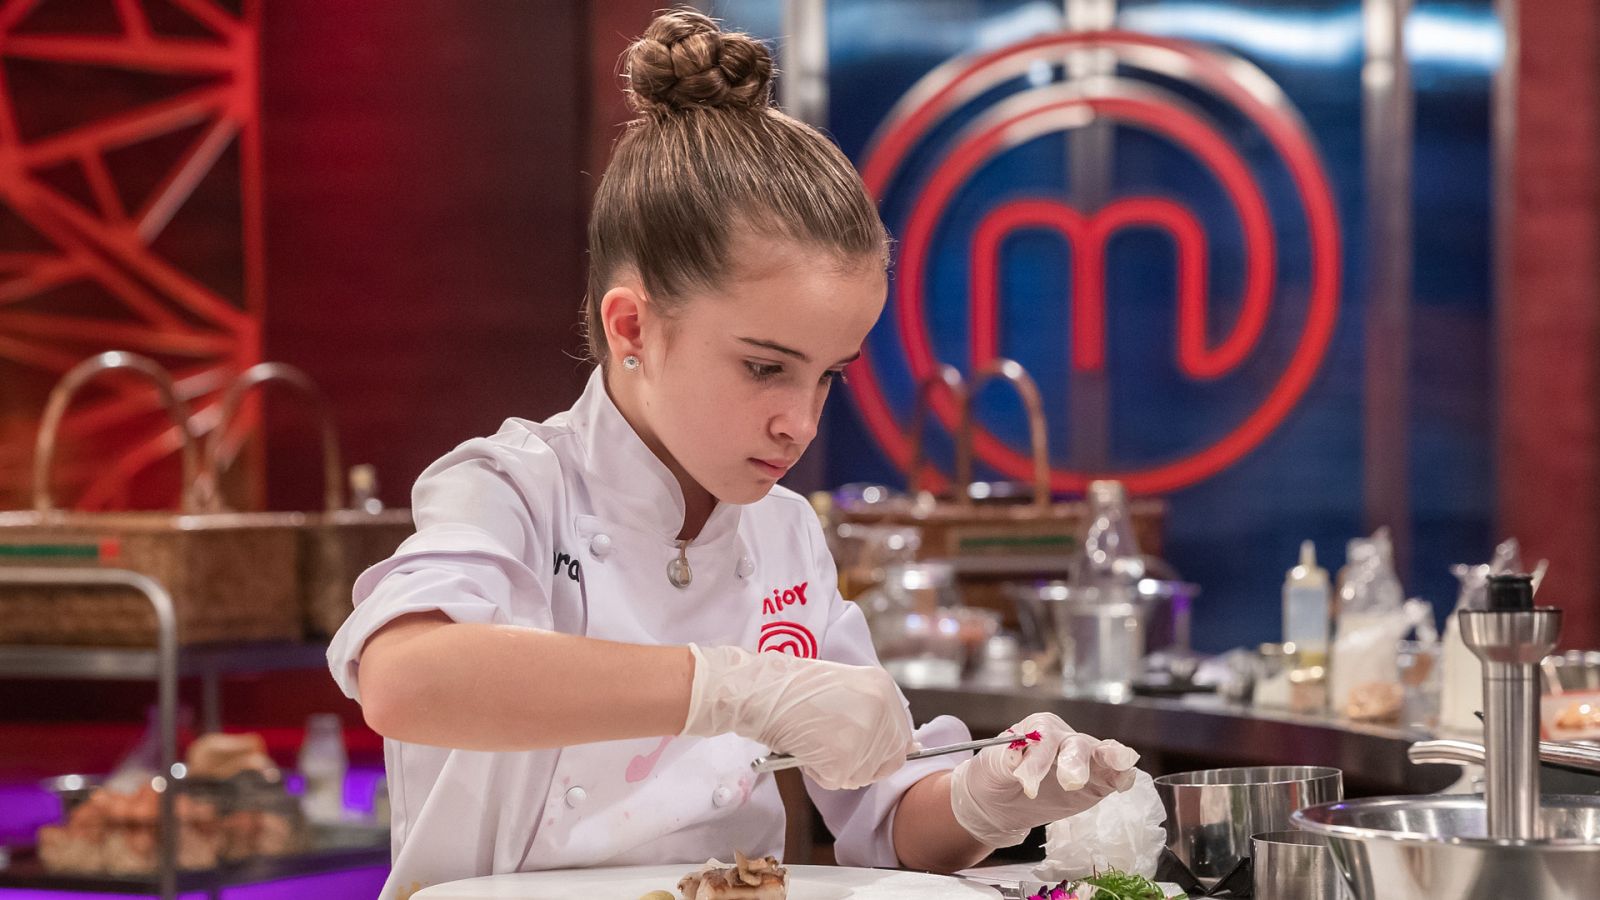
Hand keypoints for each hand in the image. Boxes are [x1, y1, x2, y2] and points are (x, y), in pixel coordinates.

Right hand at [681, 644, 913, 789]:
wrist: (764, 690)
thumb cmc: (795, 688)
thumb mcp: (846, 687)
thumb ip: (872, 712)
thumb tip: (906, 745)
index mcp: (883, 688)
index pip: (901, 736)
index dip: (882, 750)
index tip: (866, 752)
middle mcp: (881, 711)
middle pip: (888, 760)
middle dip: (862, 763)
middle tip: (834, 751)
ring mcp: (863, 736)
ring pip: (862, 774)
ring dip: (838, 768)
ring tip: (815, 743)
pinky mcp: (842, 760)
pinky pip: (837, 780)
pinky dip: (819, 773)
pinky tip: (806, 750)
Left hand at [949, 712, 1139, 846]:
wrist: (999, 804)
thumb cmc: (994, 776)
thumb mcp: (992, 766)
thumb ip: (1004, 760)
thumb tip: (1014, 757)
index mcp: (1039, 728)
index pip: (1044, 737)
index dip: (1038, 759)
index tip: (1026, 783)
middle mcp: (1065, 739)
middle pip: (1076, 744)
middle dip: (1075, 761)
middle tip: (1071, 781)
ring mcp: (1083, 761)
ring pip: (1100, 755)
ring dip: (1111, 758)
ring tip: (1121, 763)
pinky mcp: (1095, 784)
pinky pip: (1111, 776)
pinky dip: (1120, 776)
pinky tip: (1124, 781)